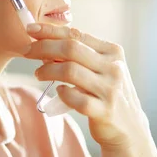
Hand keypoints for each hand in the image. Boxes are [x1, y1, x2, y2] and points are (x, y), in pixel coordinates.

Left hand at [23, 23, 150, 152]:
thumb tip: (47, 43)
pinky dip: (62, 93)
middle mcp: (114, 68)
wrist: (129, 128)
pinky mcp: (104, 111)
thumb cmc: (107, 93)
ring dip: (47, 70)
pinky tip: (59, 91)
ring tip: (38, 73)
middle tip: (27, 51)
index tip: (31, 28)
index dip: (51, 30)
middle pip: (71, 49)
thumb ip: (81, 55)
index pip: (77, 34)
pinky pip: (75, 98)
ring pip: (70, 71)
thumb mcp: (102, 69)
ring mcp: (110, 90)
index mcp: (112, 52)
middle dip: (44, 47)